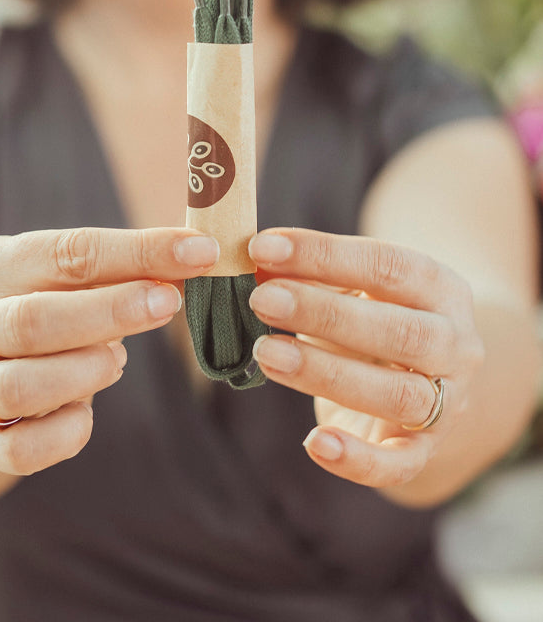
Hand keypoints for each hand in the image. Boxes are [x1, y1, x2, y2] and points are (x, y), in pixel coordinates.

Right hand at [0, 227, 218, 474]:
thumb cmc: (39, 306)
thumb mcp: (64, 277)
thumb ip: (121, 270)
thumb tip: (194, 259)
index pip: (66, 253)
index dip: (137, 252)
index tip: (197, 253)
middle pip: (31, 321)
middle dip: (111, 312)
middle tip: (168, 303)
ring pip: (18, 388)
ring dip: (84, 372)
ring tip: (115, 361)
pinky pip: (19, 451)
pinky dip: (66, 432)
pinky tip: (87, 410)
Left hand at [248, 228, 484, 488]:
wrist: (432, 377)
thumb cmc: (375, 318)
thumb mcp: (352, 288)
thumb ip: (312, 275)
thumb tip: (257, 262)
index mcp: (439, 288)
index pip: (387, 265)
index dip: (323, 254)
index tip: (263, 247)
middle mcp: (454, 343)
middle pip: (398, 330)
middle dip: (323, 314)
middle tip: (261, 299)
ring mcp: (446, 401)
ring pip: (397, 394)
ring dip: (326, 374)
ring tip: (266, 353)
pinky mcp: (424, 449)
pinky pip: (399, 464)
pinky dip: (358, 460)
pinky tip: (314, 444)